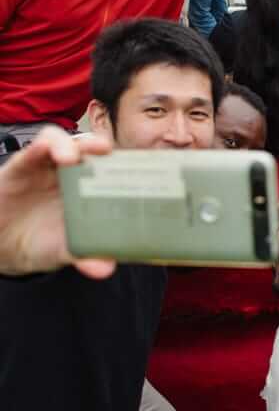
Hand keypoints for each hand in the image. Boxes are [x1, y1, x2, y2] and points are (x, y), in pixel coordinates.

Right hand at [0, 127, 115, 278]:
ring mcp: (47, 168)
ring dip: (69, 144)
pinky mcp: (21, 167)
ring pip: (62, 143)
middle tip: (106, 150)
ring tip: (70, 158)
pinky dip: (41, 146)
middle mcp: (72, 173)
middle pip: (89, 150)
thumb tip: (105, 268)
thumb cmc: (43, 242)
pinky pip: (32, 150)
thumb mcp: (65, 250)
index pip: (110, 167)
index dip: (122, 161)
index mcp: (91, 189)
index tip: (133, 164)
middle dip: (98, 145)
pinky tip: (45, 148)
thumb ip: (85, 256)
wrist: (4, 246)